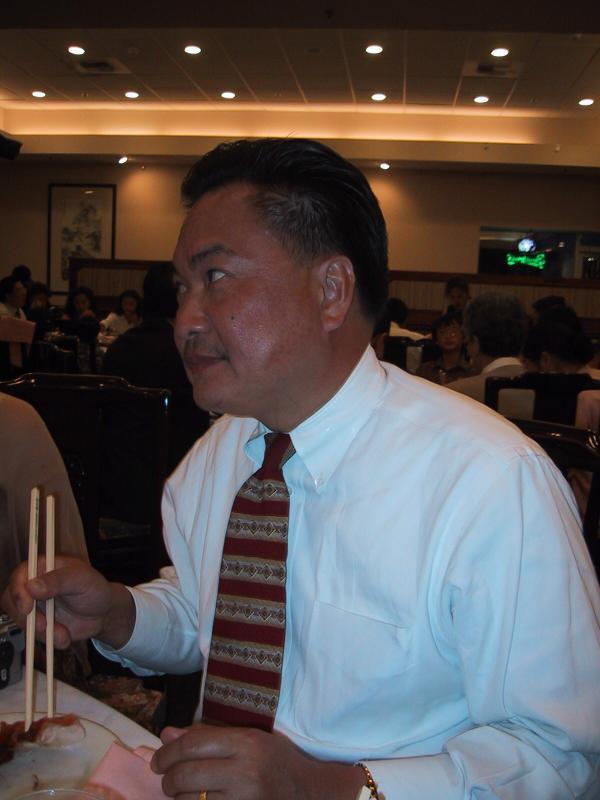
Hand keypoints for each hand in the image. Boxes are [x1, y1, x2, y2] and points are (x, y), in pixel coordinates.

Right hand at [0, 556, 134, 649]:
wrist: (104, 613)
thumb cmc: (94, 588)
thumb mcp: (81, 579)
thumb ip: (58, 580)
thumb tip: (32, 586)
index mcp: (43, 567)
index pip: (20, 575)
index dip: (19, 591)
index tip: (27, 607)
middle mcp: (34, 586)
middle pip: (12, 600)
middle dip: (27, 617)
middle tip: (44, 626)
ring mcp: (35, 606)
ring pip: (22, 620)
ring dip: (41, 632)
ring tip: (64, 634)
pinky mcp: (39, 623)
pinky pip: (34, 635)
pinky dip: (49, 640)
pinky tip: (65, 638)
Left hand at [151, 724, 364, 799]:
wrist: (307, 790)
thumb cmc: (275, 759)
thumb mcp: (247, 738)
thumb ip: (207, 736)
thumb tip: (167, 734)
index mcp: (245, 742)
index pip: (193, 744)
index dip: (168, 752)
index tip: (158, 759)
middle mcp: (244, 770)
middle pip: (187, 774)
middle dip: (168, 778)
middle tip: (166, 779)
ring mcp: (244, 798)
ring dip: (178, 798)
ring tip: (180, 793)